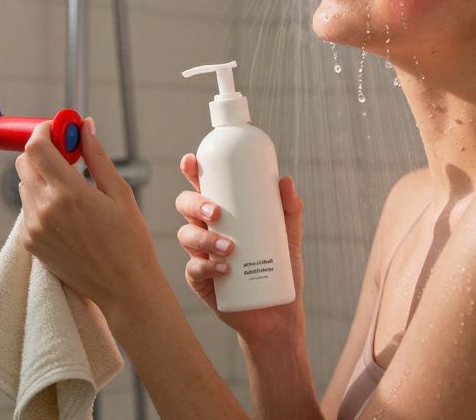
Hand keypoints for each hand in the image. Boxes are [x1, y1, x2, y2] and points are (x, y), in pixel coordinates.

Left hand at [16, 118, 162, 321]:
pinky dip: (41, 202)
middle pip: (25, 162)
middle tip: (68, 157)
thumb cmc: (129, 241)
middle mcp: (44, 209)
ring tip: (72, 191)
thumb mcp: (119, 193)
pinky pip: (27, 209)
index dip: (45, 132)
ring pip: (24, 185)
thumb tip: (85, 127)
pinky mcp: (30, 243)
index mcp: (68, 192)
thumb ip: (96, 156)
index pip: (36, 147)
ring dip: (42, 178)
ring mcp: (33, 228)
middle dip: (43, 153)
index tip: (59, 131)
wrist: (124, 288)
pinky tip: (67, 214)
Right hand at [174, 152, 306, 344]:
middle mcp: (206, 231)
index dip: (192, 172)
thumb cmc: (280, 271)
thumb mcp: (288, 238)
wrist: (278, 315)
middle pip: (186, 207)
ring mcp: (201, 256)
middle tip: (216, 212)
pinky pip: (193, 270)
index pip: (203, 188)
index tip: (192, 162)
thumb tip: (286, 180)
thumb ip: (289, 211)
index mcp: (223, 216)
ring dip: (203, 238)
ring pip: (186, 236)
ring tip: (229, 247)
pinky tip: (224, 269)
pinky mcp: (201, 282)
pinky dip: (207, 267)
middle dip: (195, 204)